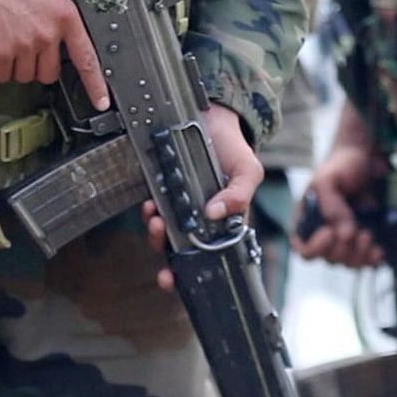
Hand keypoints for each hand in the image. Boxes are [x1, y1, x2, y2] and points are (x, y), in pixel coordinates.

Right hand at [0, 0, 106, 104]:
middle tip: (24, 51)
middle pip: (49, 73)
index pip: (86, 58)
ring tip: (5, 44)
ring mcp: (25, 45)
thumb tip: (54, 38)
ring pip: (24, 76)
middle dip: (36, 67)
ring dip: (14, 67)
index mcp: (64, 15)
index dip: (95, 85)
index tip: (100, 102)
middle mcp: (48, 33)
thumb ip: (53, 17)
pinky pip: (2, 75)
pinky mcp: (0, 52)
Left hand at [143, 106, 265, 279]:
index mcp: (222, 224)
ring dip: (156, 232)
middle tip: (162, 246)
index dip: (189, 273)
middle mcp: (198, 220)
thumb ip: (239, 194)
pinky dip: (149, 210)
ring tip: (156, 219)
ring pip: (163, 232)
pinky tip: (151, 203)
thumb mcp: (247, 171)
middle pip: (179, 250)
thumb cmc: (234, 150)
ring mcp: (178, 206)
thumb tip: (214, 213)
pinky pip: (152, 208)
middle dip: (166, 255)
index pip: (207, 257)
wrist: (212, 117)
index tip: (172, 279)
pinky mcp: (161, 191)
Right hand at [298, 138, 382, 267]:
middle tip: (357, 230)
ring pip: (346, 262)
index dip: (315, 248)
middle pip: (327, 258)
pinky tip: (379, 250)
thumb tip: (344, 235)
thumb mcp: (328, 179)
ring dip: (359, 255)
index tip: (330, 232)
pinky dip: (372, 259)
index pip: (302, 247)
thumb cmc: (341, 164)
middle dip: (343, 249)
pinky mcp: (362, 239)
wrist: (366, 158)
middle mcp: (322, 232)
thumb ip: (330, 205)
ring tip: (368, 234)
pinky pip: (365, 260)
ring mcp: (343, 237)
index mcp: (306, 219)